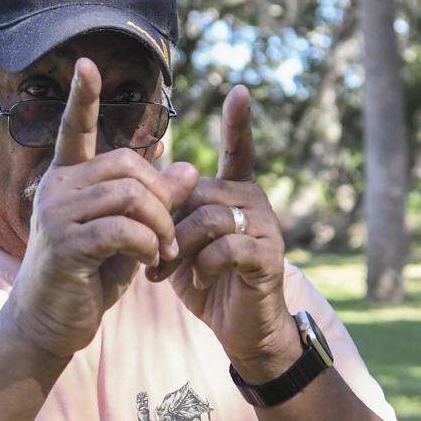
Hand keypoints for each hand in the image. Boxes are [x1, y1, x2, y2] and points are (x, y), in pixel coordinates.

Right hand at [1, 58, 197, 359]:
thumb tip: (186, 166)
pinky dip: (149, 246)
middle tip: (171, 234)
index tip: (87, 62)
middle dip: (162, 198)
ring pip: (130, 195)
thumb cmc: (89, 277)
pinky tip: (150, 264)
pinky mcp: (65, 244)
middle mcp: (56, 188)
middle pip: (128, 165)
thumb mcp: (129, 234)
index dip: (83, 97)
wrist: (50, 325)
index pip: (74, 129)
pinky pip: (124, 229)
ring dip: (161, 226)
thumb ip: (154, 201)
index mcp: (68, 179)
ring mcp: (55, 214)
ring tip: (164, 252)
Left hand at [152, 85, 299, 379]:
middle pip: (199, 191)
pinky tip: (199, 280)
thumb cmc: (208, 284)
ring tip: (164, 274)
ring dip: (180, 248)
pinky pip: (226, 246)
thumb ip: (171, 213)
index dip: (239, 122)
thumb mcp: (181, 244)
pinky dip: (203, 265)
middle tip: (152, 259)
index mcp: (234, 193)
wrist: (241, 331)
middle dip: (167, 224)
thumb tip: (151, 179)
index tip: (239, 90)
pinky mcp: (268, 256)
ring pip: (209, 218)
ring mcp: (266, 227)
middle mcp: (254, 202)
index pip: (238, 150)